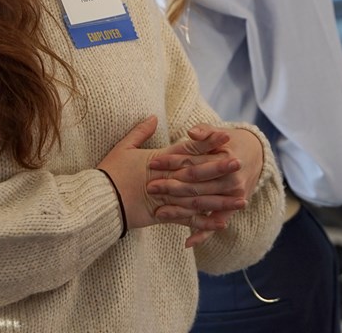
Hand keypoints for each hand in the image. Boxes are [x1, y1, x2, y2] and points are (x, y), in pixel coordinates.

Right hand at [95, 118, 253, 238]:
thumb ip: (140, 132)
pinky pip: (188, 220)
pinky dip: (205, 223)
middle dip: (220, 169)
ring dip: (222, 199)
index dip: (209, 142)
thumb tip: (153, 117)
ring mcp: (168, 197)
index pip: (189, 148)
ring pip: (200, 198)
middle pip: (199, 172)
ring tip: (241, 199)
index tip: (226, 136)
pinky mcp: (164, 216)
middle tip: (241, 165)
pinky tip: (222, 224)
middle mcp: (168, 177)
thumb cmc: (109, 173)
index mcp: (161, 159)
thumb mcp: (123, 147)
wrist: (100, 200)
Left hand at [147, 126, 265, 246]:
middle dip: (171, 187)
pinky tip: (187, 242)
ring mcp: (232, 198)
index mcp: (226, 159)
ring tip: (159, 213)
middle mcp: (231, 180)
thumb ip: (205, 131)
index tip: (152, 162)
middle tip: (150, 187)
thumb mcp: (219, 131)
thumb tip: (192, 133)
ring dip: (180, 211)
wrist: (253, 156)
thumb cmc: (229, 142)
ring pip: (202, 205)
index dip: (172, 162)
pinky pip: (215, 224)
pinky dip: (203, 234)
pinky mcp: (231, 210)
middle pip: (196, 186)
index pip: (194, 163)